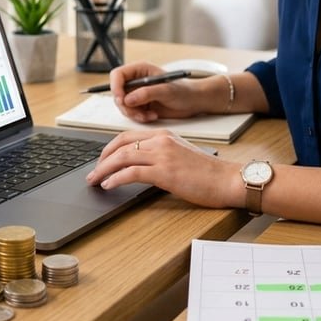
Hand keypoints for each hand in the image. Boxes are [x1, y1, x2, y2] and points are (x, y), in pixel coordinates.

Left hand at [85, 128, 241, 207]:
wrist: (228, 180)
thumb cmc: (209, 173)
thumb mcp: (182, 156)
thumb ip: (163, 156)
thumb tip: (143, 168)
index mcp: (165, 135)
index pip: (128, 136)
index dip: (110, 148)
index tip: (101, 160)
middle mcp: (161, 140)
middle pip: (120, 144)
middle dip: (102, 159)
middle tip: (92, 172)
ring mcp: (162, 155)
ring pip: (122, 157)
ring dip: (103, 169)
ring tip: (94, 180)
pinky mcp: (164, 171)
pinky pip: (131, 172)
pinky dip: (116, 178)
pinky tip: (108, 185)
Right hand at [109, 61, 219, 121]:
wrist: (193, 102)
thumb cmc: (184, 91)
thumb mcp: (166, 90)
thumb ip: (147, 93)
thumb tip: (128, 99)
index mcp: (140, 70)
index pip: (117, 75)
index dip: (115, 87)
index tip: (121, 100)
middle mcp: (136, 81)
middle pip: (117, 93)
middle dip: (126, 106)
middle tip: (138, 112)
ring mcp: (137, 94)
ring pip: (123, 106)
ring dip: (134, 114)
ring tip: (150, 115)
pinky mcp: (140, 106)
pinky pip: (131, 114)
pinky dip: (139, 118)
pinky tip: (152, 116)